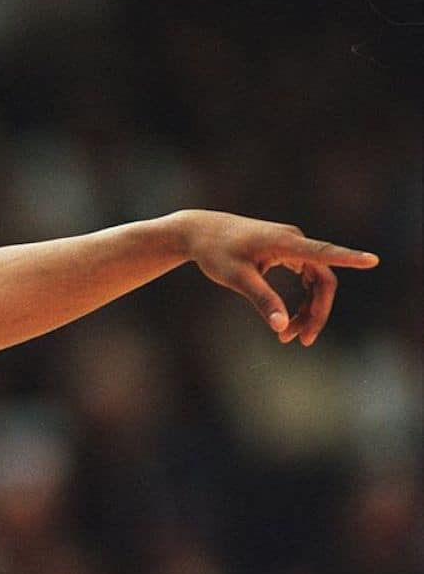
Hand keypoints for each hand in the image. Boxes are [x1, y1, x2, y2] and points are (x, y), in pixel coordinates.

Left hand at [178, 209, 378, 345]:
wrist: (201, 232)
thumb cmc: (215, 252)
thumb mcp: (236, 278)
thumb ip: (261, 300)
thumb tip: (281, 327)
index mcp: (284, 242)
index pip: (323, 252)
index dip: (348, 258)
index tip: (372, 260)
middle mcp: (294, 241)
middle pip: (322, 280)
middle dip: (315, 312)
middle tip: (300, 341)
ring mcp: (293, 245)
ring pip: (316, 282)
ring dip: (308, 310)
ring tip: (288, 337)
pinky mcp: (287, 251)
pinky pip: (307, 278)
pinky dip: (302, 300)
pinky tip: (289, 321)